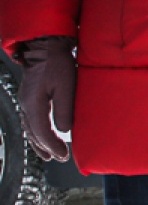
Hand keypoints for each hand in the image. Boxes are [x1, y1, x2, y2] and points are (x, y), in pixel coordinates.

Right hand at [16, 37, 76, 161]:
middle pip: (33, 133)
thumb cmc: (57, 64)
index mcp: (33, 104)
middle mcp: (26, 105)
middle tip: (58, 158)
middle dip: (45, 147)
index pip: (42, 132)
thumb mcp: (66, 87)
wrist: (45, 47)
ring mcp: (25, 100)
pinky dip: (36, 131)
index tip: (63, 155)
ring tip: (48, 154)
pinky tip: (41, 135)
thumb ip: (65, 110)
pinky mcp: (29, 96)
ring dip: (39, 142)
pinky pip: (30, 120)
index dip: (52, 146)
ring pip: (29, 128)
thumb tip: (65, 130)